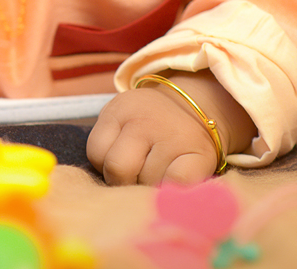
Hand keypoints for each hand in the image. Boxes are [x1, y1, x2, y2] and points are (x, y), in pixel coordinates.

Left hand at [86, 71, 254, 185]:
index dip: (103, 165)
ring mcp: (174, 138)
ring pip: (147, 181)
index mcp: (121, 110)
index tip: (117, 163)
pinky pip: (178, 182)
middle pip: (118, 168)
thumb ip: (106, 143)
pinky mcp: (200, 155)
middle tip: (134, 177)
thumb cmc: (148, 121)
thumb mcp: (120, 118)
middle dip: (122, 180)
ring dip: (148, 185)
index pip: (96, 152)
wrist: (195, 106)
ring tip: (156, 174)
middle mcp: (146, 122)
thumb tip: (106, 188)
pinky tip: (172, 183)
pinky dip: (172, 189)